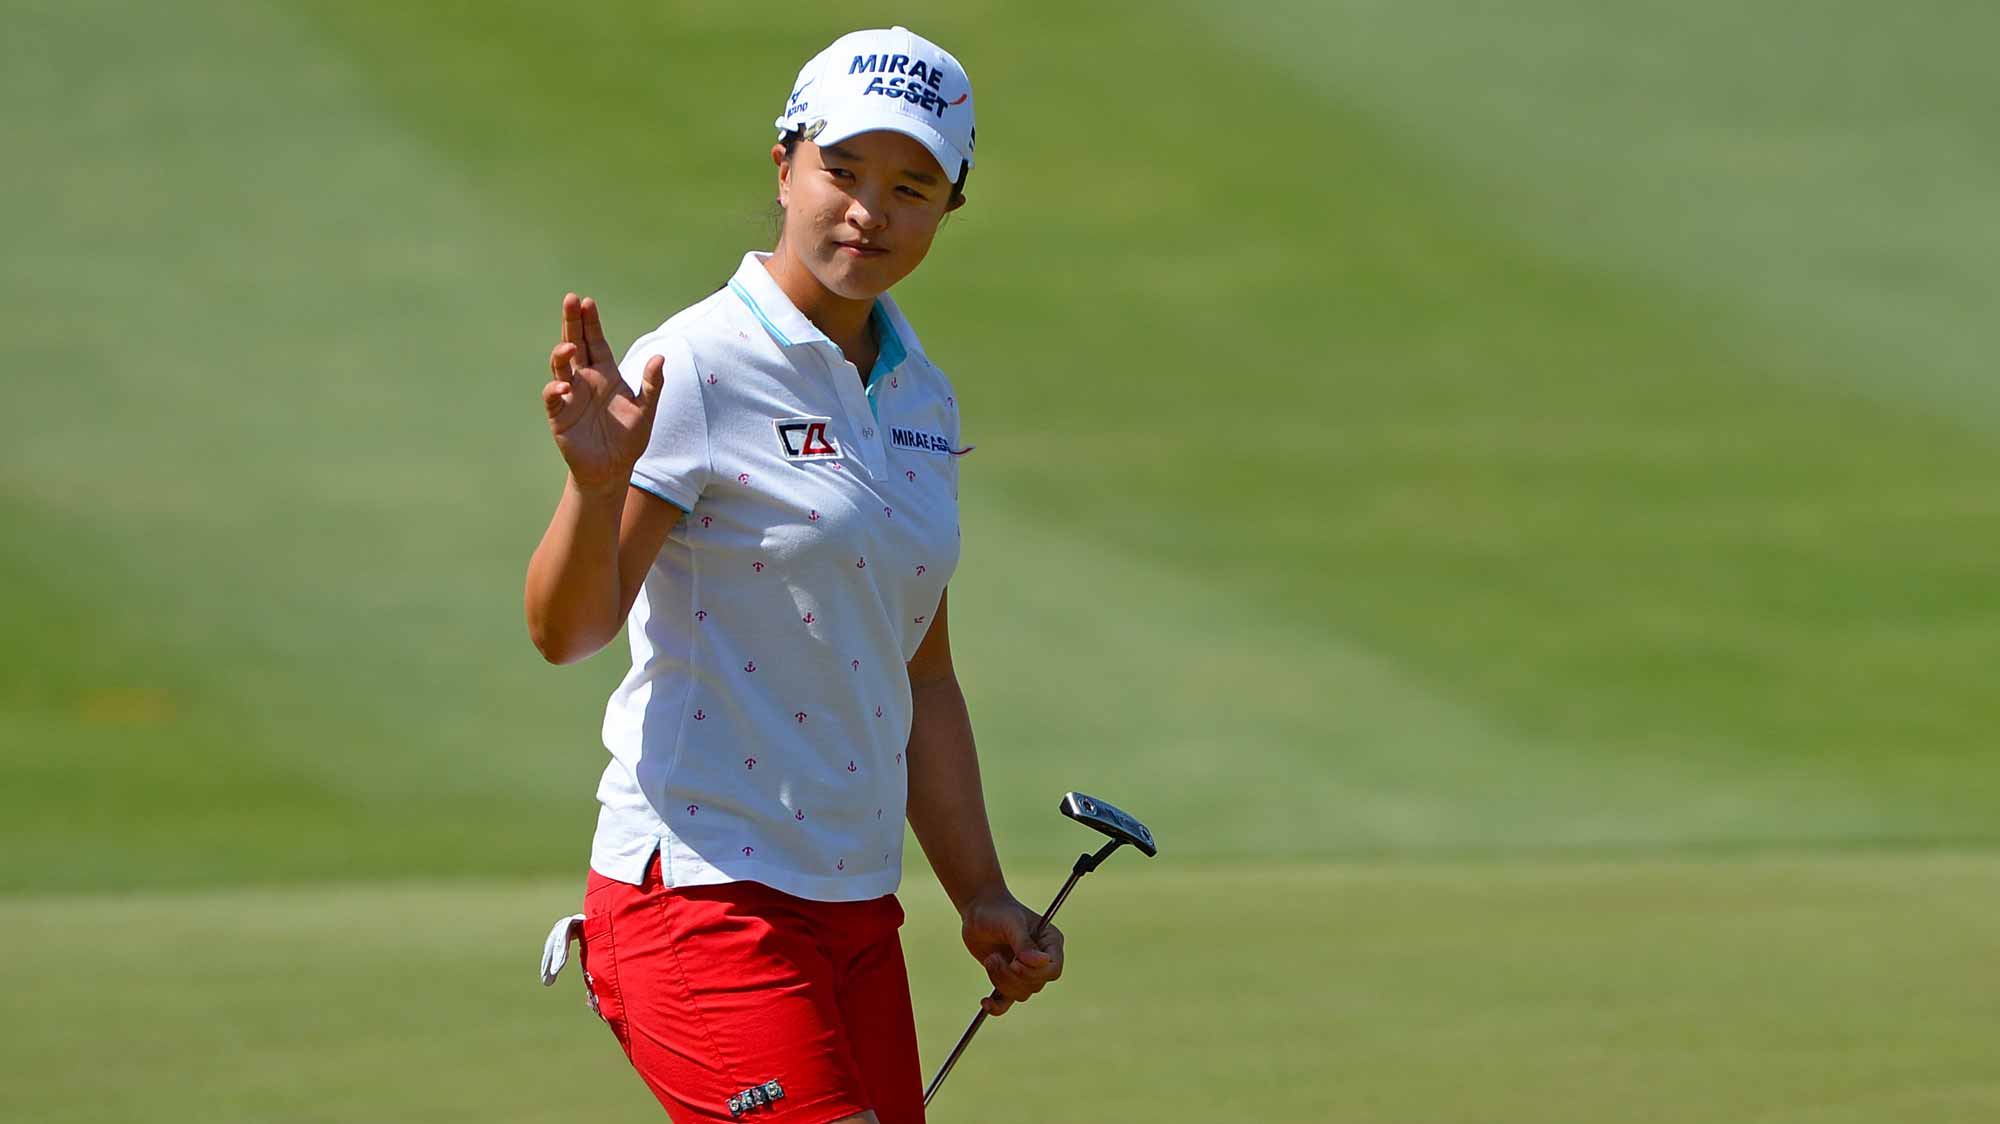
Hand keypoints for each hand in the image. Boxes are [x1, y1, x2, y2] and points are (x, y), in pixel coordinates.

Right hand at [542, 293, 663, 492]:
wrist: (613, 469)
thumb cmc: (628, 438)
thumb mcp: (646, 410)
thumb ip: (652, 385)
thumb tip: (660, 358)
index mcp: (605, 374)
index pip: (595, 341)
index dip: (590, 322)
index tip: (587, 302)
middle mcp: (585, 379)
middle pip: (575, 344)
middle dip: (572, 323)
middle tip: (570, 300)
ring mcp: (570, 396)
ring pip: (561, 367)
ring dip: (562, 354)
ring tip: (568, 346)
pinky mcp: (560, 416)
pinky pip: (554, 399)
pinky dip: (556, 391)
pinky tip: (564, 387)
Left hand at [959, 886, 1063, 1016]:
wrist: (977, 911)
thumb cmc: (997, 911)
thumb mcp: (1011, 923)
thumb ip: (1024, 942)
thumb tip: (1040, 962)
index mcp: (1050, 942)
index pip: (1054, 969)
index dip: (1035, 972)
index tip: (1015, 962)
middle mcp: (1041, 960)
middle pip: (1036, 984)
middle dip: (1012, 976)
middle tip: (994, 957)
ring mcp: (1024, 971)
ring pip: (1021, 993)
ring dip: (1001, 980)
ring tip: (991, 959)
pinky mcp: (1007, 980)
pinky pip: (1006, 1002)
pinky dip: (997, 1006)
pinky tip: (985, 1002)